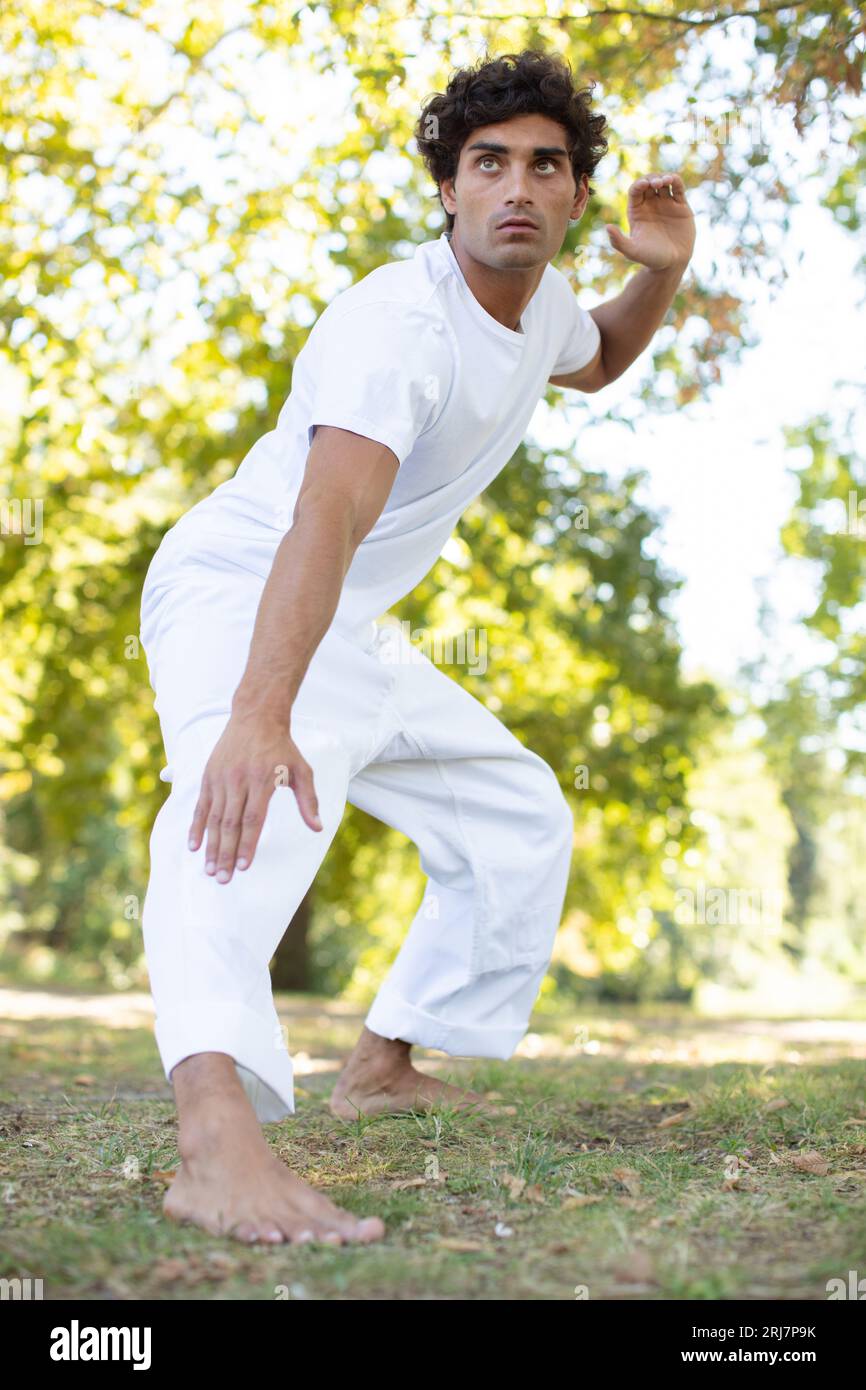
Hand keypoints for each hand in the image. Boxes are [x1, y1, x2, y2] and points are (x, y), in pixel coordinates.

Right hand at [187, 711, 322, 883]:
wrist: (256, 717)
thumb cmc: (282, 747)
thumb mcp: (301, 770)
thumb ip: (308, 800)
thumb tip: (317, 827)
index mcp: (261, 781)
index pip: (252, 819)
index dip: (247, 844)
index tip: (244, 867)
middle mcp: (238, 781)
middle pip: (230, 824)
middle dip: (226, 854)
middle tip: (222, 878)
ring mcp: (220, 778)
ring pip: (214, 818)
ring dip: (211, 846)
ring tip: (209, 869)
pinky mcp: (209, 776)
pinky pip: (201, 806)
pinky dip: (196, 827)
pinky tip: (194, 846)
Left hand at [605, 173, 694, 271]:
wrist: (673, 264)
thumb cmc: (651, 259)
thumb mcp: (633, 251)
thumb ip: (618, 241)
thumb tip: (607, 227)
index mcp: (637, 212)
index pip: (635, 191)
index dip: (638, 184)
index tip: (643, 185)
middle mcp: (650, 205)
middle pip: (648, 182)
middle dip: (651, 179)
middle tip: (656, 184)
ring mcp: (666, 204)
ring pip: (663, 182)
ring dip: (663, 177)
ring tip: (665, 181)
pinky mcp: (680, 206)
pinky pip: (678, 188)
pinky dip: (676, 180)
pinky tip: (673, 180)